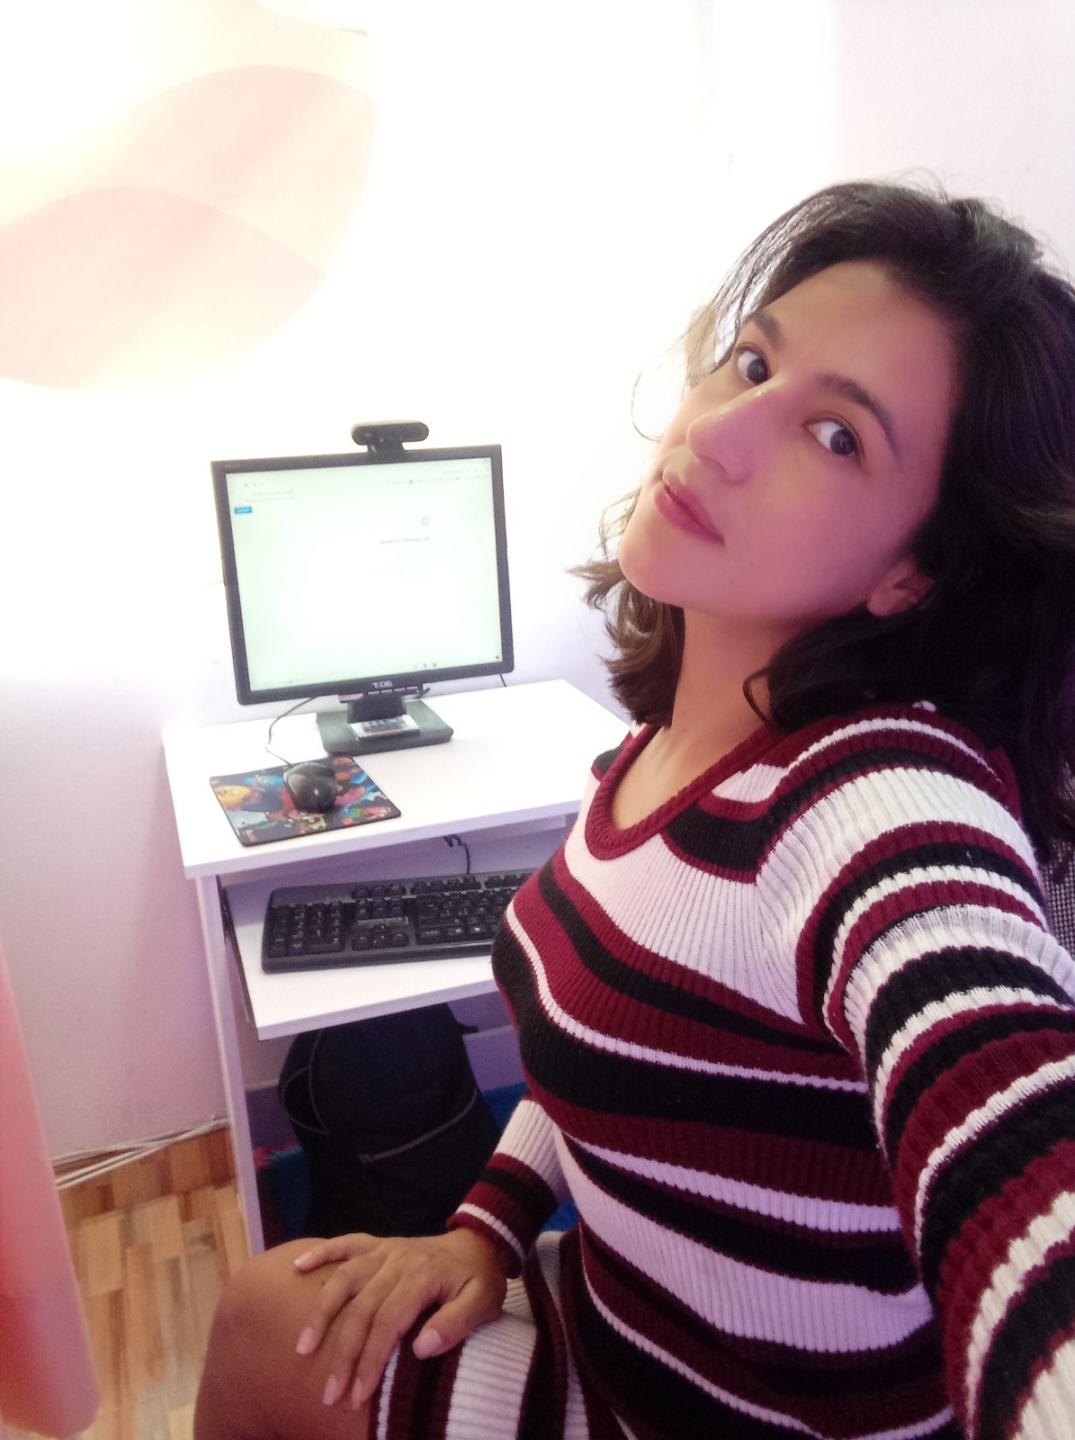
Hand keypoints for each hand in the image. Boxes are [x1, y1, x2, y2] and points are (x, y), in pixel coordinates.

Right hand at [292, 1229, 508, 1409]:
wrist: (480, 1242)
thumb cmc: (480, 1279)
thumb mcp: (484, 1302)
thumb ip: (456, 1323)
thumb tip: (422, 1349)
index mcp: (423, 1276)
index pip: (388, 1323)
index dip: (370, 1360)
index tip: (357, 1395)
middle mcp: (398, 1261)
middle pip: (362, 1309)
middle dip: (343, 1354)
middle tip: (329, 1393)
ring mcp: (385, 1250)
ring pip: (345, 1278)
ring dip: (322, 1312)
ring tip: (303, 1347)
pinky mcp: (378, 1244)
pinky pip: (345, 1243)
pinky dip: (321, 1253)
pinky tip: (297, 1268)